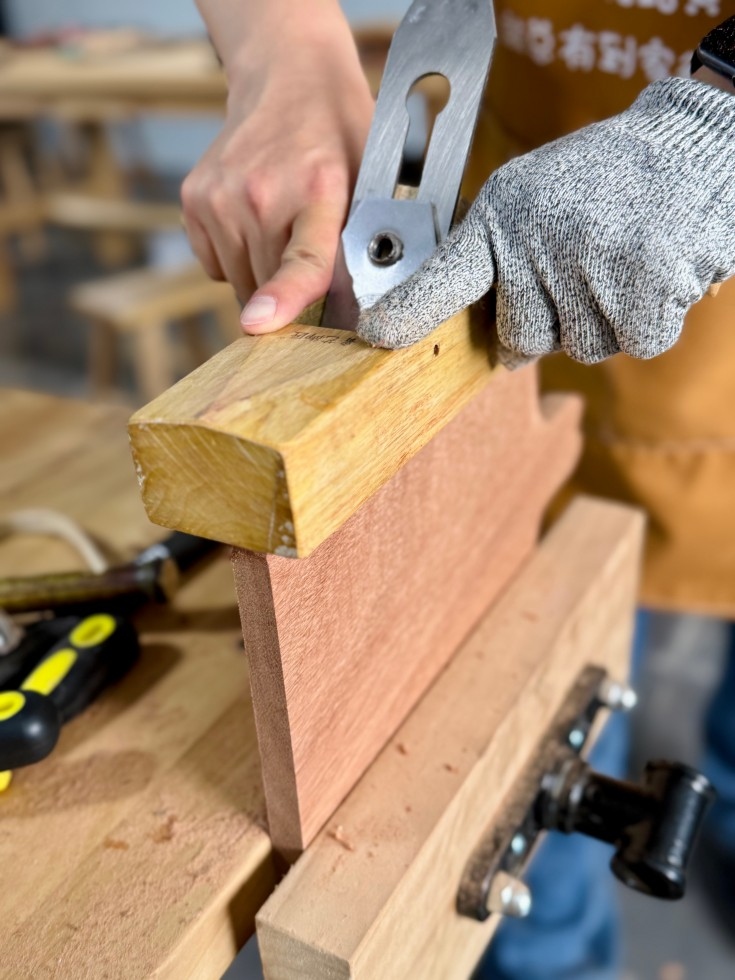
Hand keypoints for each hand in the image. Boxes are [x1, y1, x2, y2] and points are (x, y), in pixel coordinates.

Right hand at [182, 15, 372, 332]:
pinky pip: (216, 265)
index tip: (261, 323)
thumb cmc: (339, 139)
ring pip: (241, 283)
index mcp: (319, 189)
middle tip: (307, 253)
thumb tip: (350, 316)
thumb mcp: (369, 185)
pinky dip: (235, 258)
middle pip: (269, 287)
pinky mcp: (194, 199)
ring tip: (281, 228)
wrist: (288, 78)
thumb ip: (358, 249)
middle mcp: (261, 192)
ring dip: (262, 274)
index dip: (285, 297)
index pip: (303, 258)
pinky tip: (254, 222)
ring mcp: (221, 196)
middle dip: (290, 291)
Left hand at [358, 78, 734, 365]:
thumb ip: (496, 254)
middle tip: (574, 274)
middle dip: (549, 323)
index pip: (446, 276)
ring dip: (602, 320)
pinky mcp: (644, 284)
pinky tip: (649, 274)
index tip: (377, 337)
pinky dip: (647, 320)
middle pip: (523, 339)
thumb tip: (473, 328)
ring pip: (581, 346)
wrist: (691, 148)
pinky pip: (634, 342)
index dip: (411, 312)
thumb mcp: (530, 196)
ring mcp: (590, 262)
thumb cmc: (603, 181)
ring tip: (616, 263)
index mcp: (503, 216)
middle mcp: (538, 239)